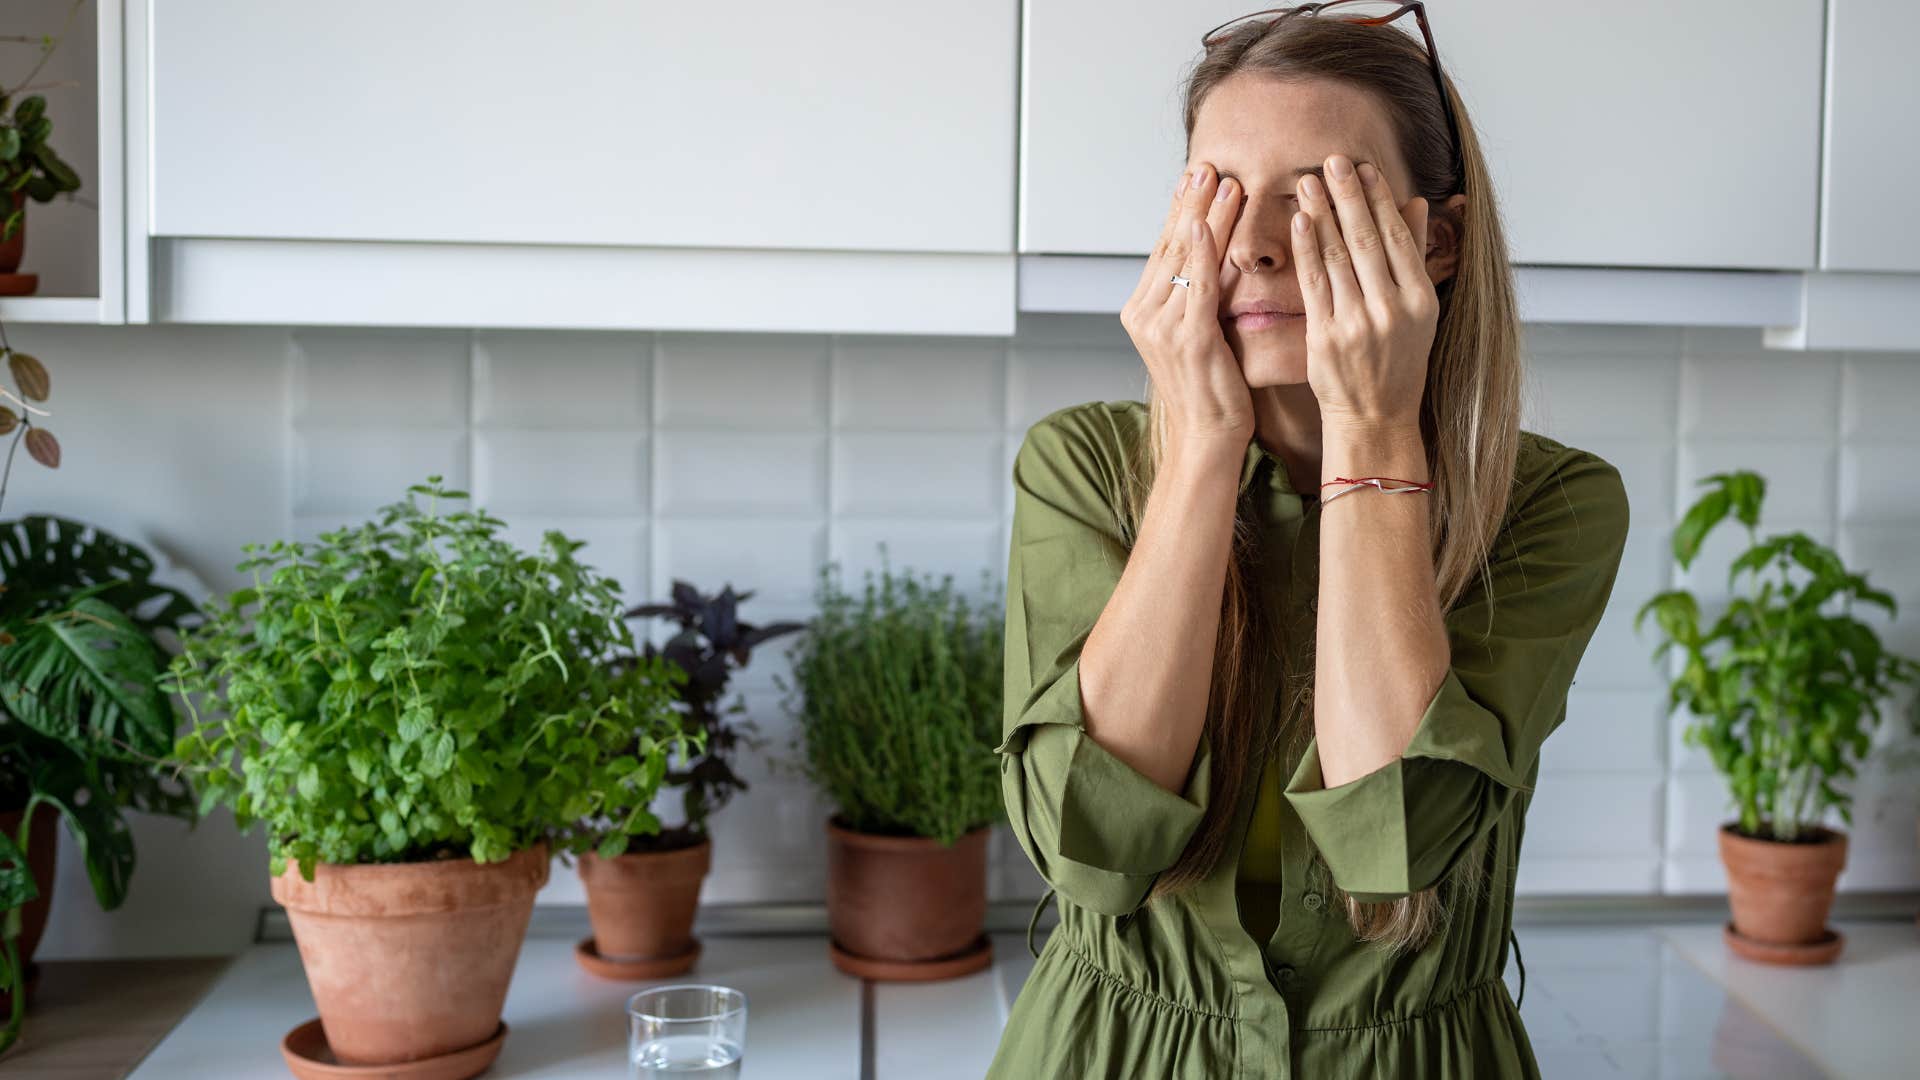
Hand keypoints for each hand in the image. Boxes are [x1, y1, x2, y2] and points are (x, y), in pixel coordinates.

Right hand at [1119, 160, 1251, 446]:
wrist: (1206, 436)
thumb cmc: (1210, 389)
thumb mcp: (1199, 333)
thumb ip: (1199, 294)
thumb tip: (1215, 254)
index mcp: (1143, 312)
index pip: (1164, 250)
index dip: (1180, 211)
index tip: (1196, 177)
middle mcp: (1145, 315)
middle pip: (1170, 246)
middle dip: (1190, 203)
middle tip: (1206, 165)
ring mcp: (1162, 327)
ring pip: (1184, 258)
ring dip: (1203, 216)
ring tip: (1221, 182)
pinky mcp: (1187, 338)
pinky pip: (1195, 285)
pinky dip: (1201, 252)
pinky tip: (1207, 224)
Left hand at [1292, 154, 1435, 430]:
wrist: (1374, 415)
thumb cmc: (1397, 360)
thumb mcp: (1420, 311)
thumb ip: (1414, 255)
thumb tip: (1415, 202)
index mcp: (1420, 300)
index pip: (1398, 237)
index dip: (1378, 199)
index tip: (1362, 168)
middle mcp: (1392, 310)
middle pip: (1367, 240)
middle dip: (1348, 196)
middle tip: (1331, 159)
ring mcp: (1358, 324)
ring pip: (1338, 257)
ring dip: (1322, 214)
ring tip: (1308, 181)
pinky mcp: (1326, 337)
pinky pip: (1314, 284)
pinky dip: (1306, 249)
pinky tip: (1300, 220)